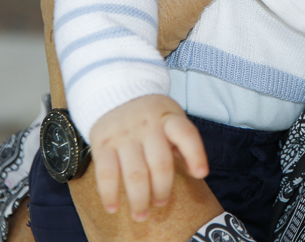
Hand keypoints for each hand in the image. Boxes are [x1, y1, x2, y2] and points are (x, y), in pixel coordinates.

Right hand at [88, 95, 208, 221]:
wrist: (115, 91)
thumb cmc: (151, 115)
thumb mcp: (171, 118)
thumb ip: (183, 143)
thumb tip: (198, 172)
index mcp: (169, 118)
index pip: (186, 135)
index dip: (196, 155)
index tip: (201, 174)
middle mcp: (148, 125)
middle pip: (160, 164)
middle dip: (162, 190)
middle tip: (161, 204)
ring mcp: (124, 134)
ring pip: (135, 174)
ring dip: (139, 199)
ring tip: (141, 214)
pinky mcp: (103, 143)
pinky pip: (106, 173)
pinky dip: (110, 194)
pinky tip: (114, 207)